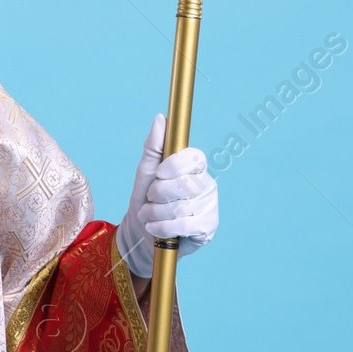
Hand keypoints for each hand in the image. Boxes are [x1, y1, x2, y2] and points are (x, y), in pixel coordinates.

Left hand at [114, 113, 218, 278]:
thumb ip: (154, 146)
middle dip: (158, 194)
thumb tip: (160, 117)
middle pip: (184, 184)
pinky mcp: (207, 228)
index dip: (175, 165)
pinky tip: (155, 228)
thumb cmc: (146, 199)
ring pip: (181, 206)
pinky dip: (162, 227)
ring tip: (149, 216)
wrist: (142, 233)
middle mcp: (207, 185)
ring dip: (155, 213)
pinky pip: (183, 225)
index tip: (159, 173)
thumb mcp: (146, 171)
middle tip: (151, 199)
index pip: (195, 158)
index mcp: (195, 168)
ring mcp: (210, 207)